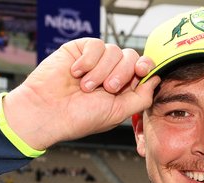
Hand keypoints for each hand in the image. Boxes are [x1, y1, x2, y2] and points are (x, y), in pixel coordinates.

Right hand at [2, 38, 159, 149]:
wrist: (46, 111)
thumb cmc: (78, 118)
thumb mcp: (117, 113)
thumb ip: (141, 97)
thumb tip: (157, 79)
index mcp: (122, 90)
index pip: (142, 69)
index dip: (145, 67)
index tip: (141, 72)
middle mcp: (110, 73)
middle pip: (132, 57)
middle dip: (122, 73)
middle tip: (107, 88)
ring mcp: (95, 62)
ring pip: (114, 50)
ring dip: (101, 71)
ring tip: (85, 87)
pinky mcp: (80, 51)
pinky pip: (96, 44)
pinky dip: (88, 60)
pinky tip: (76, 73)